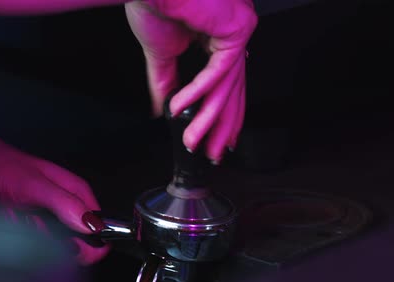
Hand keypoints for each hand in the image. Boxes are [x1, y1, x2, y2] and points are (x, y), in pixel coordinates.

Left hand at [0, 106, 108, 264]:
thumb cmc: (5, 166)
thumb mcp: (35, 185)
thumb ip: (64, 203)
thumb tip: (90, 224)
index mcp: (78, 194)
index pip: (100, 229)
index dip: (90, 244)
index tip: (69, 244)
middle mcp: (69, 206)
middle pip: (79, 242)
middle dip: (56, 244)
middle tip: (36, 225)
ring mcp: (53, 217)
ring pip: (56, 247)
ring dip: (36, 241)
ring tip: (21, 221)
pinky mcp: (38, 225)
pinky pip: (38, 245)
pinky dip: (25, 241)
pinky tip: (15, 226)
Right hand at [125, 0, 257, 162]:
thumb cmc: (155, 2)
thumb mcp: (162, 53)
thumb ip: (167, 83)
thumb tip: (162, 111)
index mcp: (219, 37)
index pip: (228, 84)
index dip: (224, 114)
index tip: (220, 140)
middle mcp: (232, 34)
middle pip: (233, 90)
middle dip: (222, 127)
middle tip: (215, 154)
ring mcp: (237, 31)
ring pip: (227, 86)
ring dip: (208, 119)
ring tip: (193, 142)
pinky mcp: (236, 29)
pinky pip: (218, 71)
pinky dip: (197, 92)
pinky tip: (180, 108)